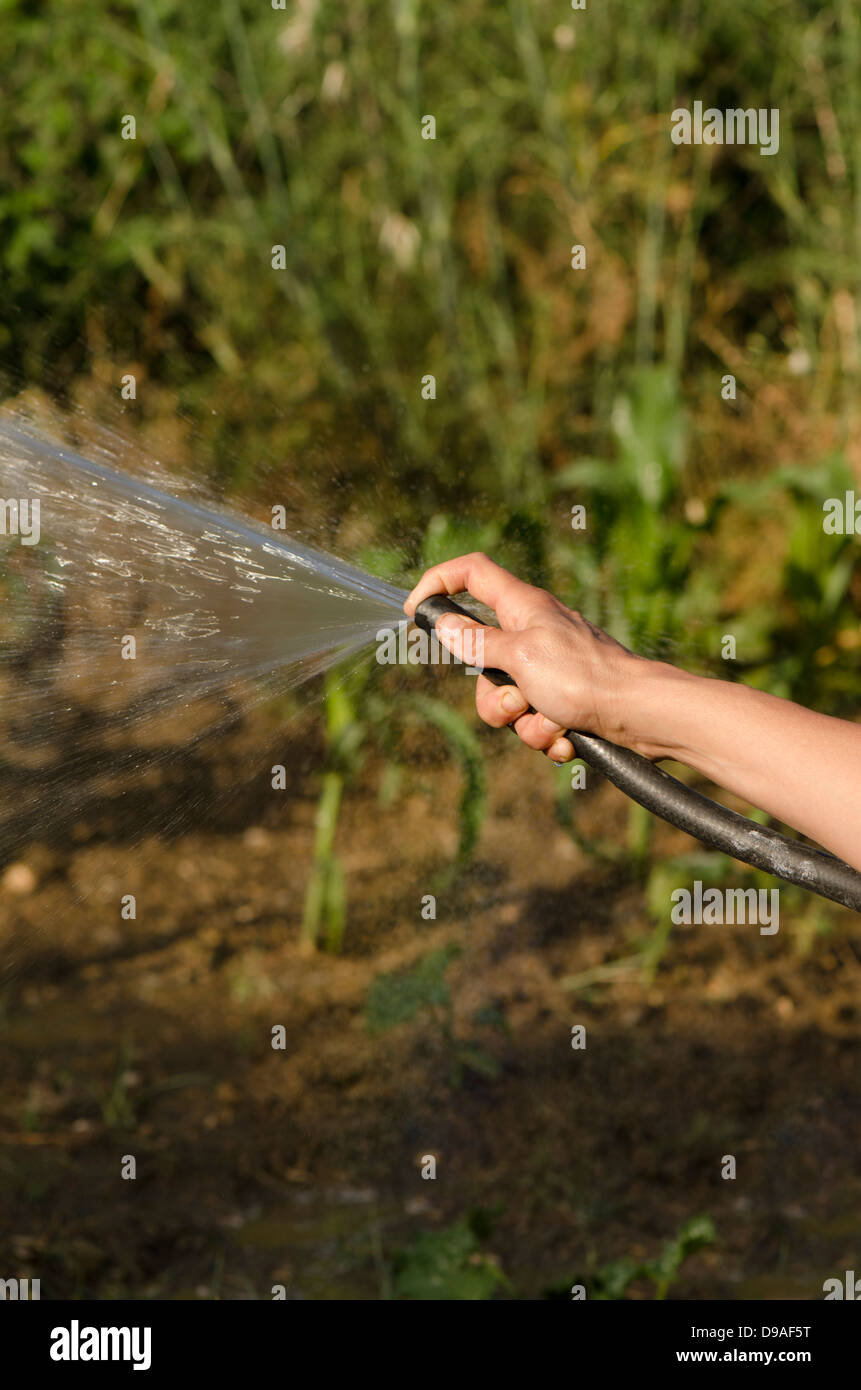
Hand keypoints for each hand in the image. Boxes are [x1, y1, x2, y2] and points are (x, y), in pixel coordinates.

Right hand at [404, 552, 639, 761]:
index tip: (414, 612)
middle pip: (481, 660)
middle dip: (492, 697)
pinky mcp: (564, 700)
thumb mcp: (521, 657)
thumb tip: (444, 622)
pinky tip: (570, 737)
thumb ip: (478, 642)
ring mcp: (549, 669)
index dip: (438, 582)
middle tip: (517, 702)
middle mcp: (533, 634)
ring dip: (525, 724)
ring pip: (507, 702)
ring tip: (553, 723)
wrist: (642, 715)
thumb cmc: (585, 677)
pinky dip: (548, 736)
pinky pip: (535, 723)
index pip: (471, 572)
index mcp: (523, 608)